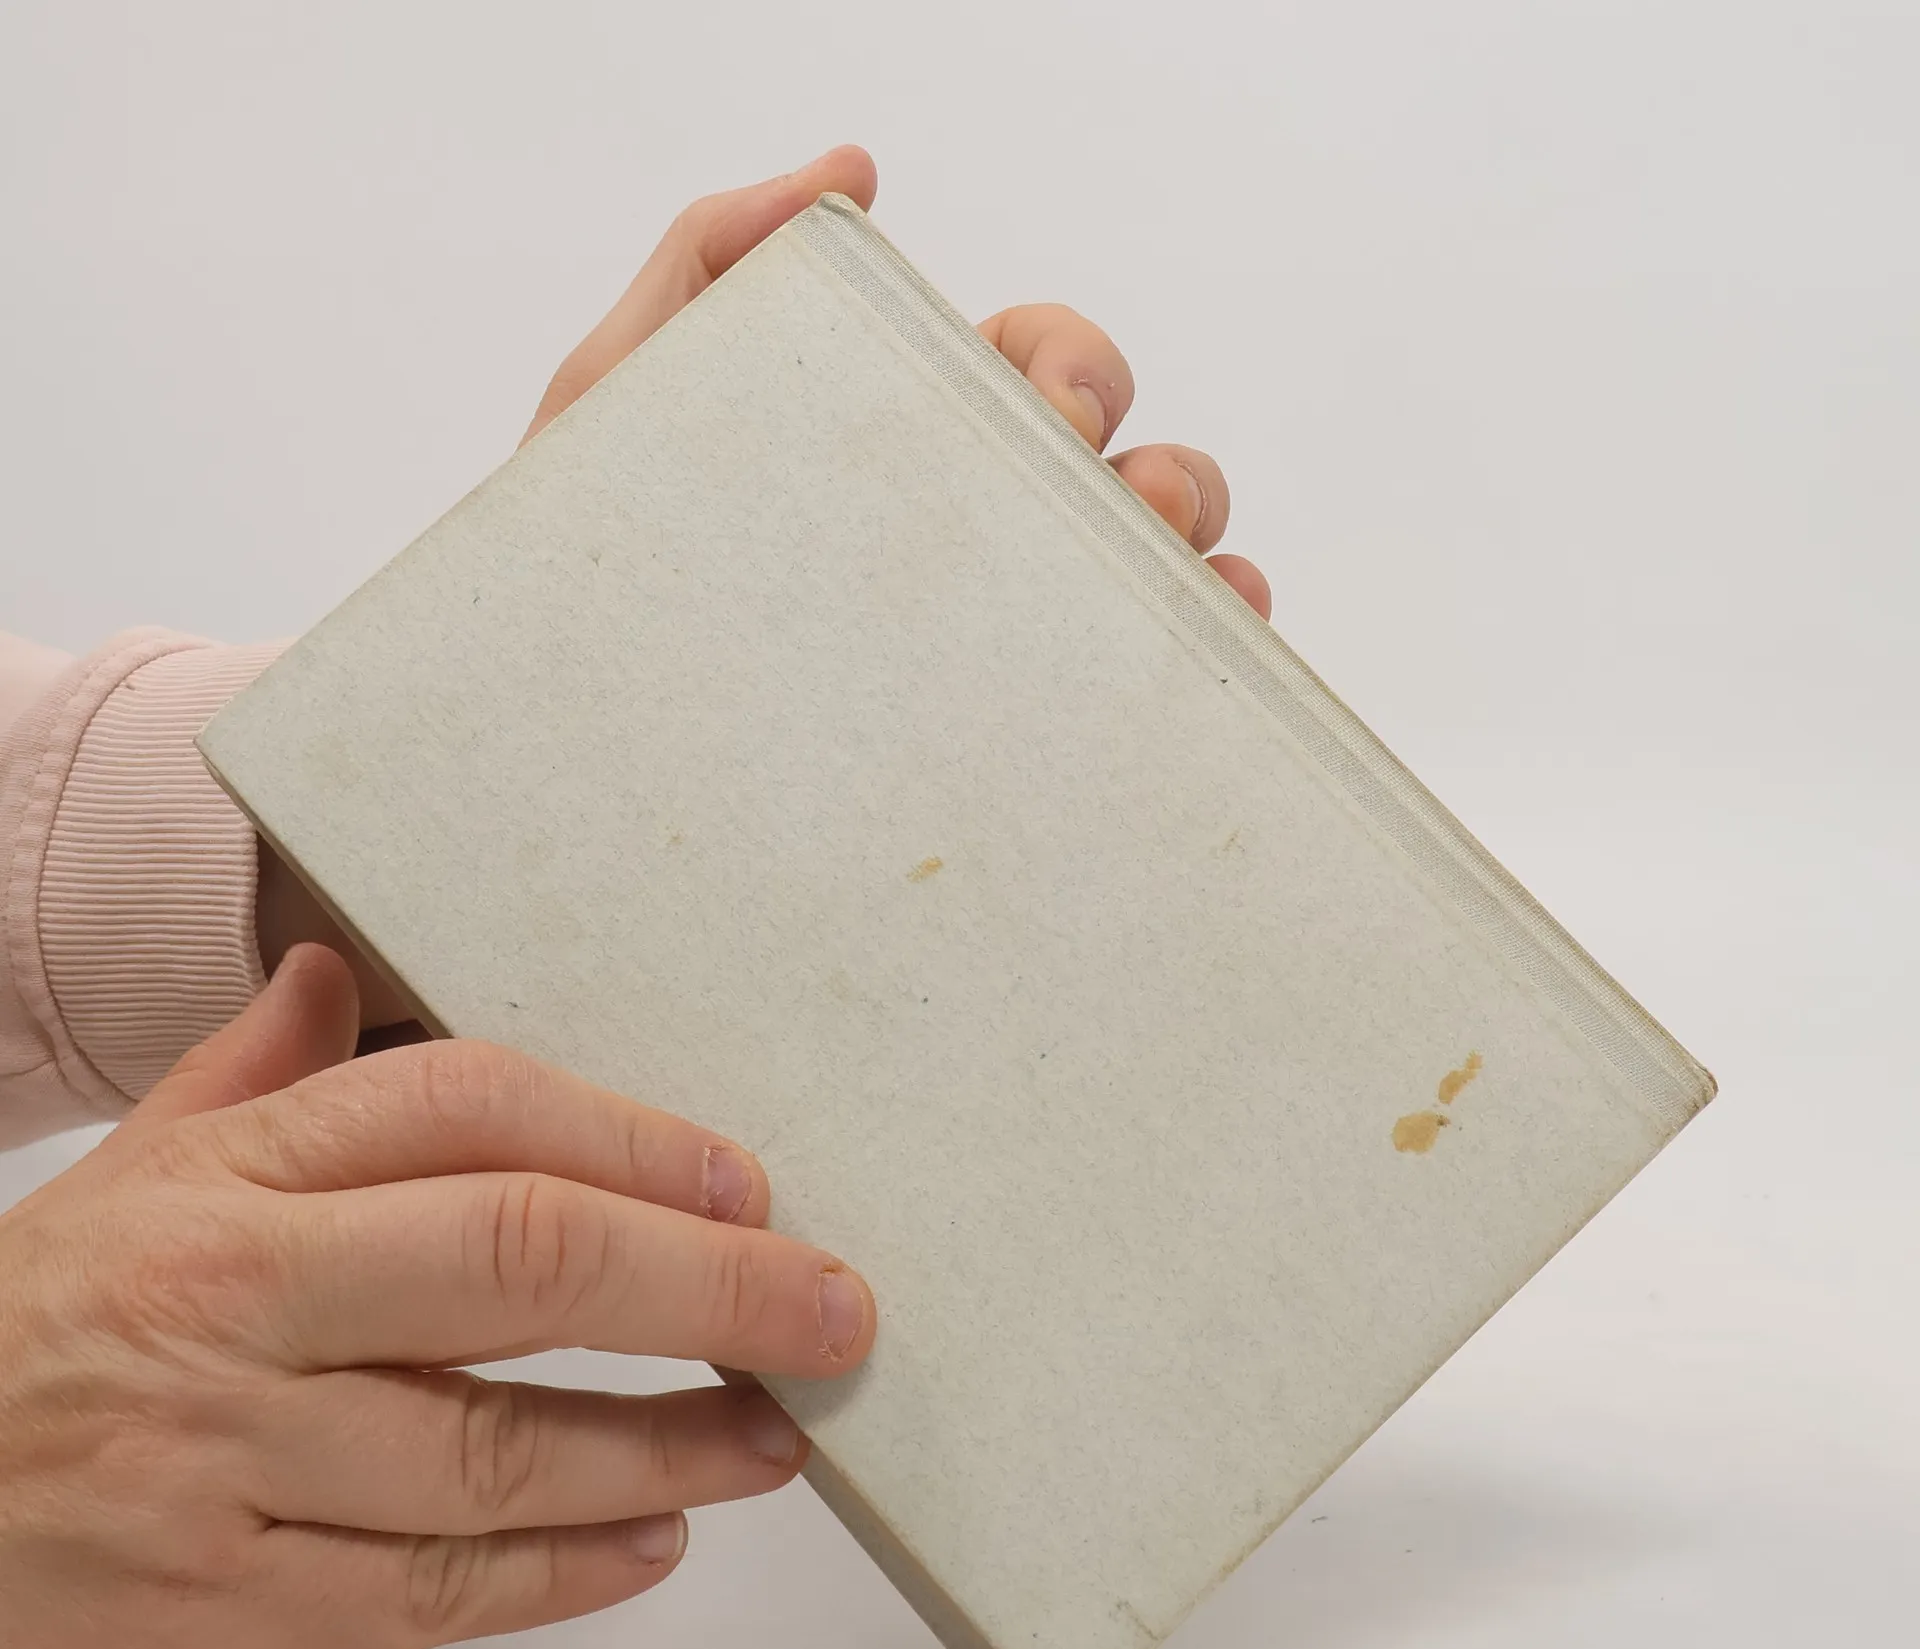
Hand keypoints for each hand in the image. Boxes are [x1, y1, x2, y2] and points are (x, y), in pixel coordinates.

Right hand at [0, 946, 873, 1648]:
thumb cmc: (20, 1350)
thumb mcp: (112, 1190)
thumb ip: (241, 1085)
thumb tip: (332, 968)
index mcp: (220, 1180)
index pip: (462, 1108)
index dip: (626, 1137)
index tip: (746, 1182)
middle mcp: (230, 1303)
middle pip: (514, 1259)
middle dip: (704, 1280)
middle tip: (829, 1305)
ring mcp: (223, 1463)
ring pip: (493, 1447)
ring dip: (662, 1441)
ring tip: (775, 1436)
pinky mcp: (218, 1614)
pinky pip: (430, 1593)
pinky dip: (561, 1575)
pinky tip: (650, 1542)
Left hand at [263, 150, 1270, 1020]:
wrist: (551, 771)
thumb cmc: (572, 595)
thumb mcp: (610, 412)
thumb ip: (708, 266)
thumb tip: (846, 169)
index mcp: (899, 448)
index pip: (1032, 369)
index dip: (1069, 365)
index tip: (1045, 411)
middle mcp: (968, 544)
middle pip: (1123, 463)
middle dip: (1150, 460)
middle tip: (1098, 496)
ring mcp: (998, 645)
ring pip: (1157, 564)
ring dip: (1194, 544)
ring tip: (1163, 568)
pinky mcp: (1011, 744)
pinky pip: (1147, 685)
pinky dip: (1210, 641)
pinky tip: (1211, 633)